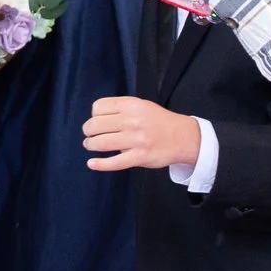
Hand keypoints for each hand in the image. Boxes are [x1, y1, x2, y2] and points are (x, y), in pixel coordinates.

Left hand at [82, 96, 202, 172]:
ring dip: (90, 145)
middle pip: (96, 125)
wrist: (183, 137)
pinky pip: (115, 162)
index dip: (93, 115)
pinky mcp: (140, 157)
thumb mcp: (141, 105)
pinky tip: (91, 163)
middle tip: (89, 135)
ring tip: (90, 145)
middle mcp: (132, 121)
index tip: (97, 120)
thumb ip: (120, 108)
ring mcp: (136, 140)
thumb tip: (95, 116)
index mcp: (131, 105)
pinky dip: (100, 164)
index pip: (98, 107)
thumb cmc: (158, 121)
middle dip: (88, 131)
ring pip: (101, 143)